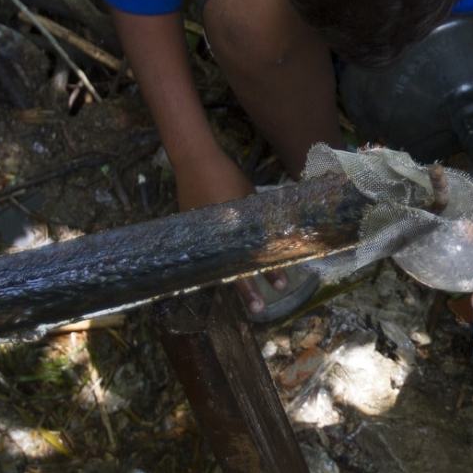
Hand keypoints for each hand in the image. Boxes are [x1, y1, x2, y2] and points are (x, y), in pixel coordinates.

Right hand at [175, 151, 288, 312]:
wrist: (196, 162)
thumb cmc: (228, 178)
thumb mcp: (250, 199)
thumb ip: (260, 220)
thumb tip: (278, 238)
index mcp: (231, 229)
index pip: (252, 258)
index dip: (268, 271)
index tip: (282, 285)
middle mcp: (214, 239)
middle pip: (232, 271)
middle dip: (246, 290)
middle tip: (260, 310)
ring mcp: (200, 239)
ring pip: (220, 268)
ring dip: (233, 283)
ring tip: (247, 302)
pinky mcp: (191, 236)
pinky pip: (208, 259)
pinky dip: (218, 270)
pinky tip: (224, 281)